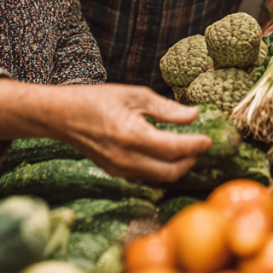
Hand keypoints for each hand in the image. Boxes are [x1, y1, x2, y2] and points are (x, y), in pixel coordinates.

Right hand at [53, 84, 212, 182]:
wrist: (63, 116)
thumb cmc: (97, 100)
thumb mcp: (133, 95)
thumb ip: (165, 108)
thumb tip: (193, 115)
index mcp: (133, 136)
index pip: (175, 148)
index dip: (196, 145)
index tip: (209, 139)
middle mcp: (127, 158)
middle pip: (170, 171)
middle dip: (189, 161)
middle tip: (199, 146)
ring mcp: (120, 169)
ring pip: (159, 177)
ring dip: (176, 166)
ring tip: (185, 149)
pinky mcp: (115, 172)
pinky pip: (145, 175)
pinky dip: (160, 168)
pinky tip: (163, 153)